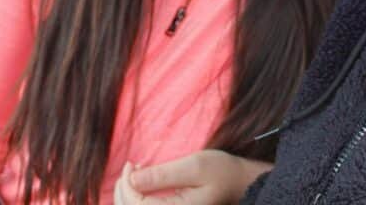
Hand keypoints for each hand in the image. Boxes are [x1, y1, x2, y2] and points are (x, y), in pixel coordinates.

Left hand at [113, 150, 271, 204]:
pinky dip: (138, 201)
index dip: (127, 185)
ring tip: (134, 176)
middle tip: (130, 168)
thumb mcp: (195, 166)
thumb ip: (163, 174)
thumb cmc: (222, 172)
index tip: (131, 164)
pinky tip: (142, 187)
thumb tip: (131, 180)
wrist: (241, 184)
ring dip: (129, 198)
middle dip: (124, 192)